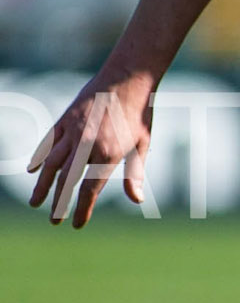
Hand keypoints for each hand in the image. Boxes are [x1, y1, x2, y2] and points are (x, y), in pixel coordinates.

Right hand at [26, 75, 155, 226]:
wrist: (127, 78)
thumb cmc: (139, 112)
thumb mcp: (143, 144)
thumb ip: (135, 173)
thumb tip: (136, 200)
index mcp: (109, 154)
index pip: (89, 189)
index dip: (82, 209)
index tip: (76, 225)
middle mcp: (87, 144)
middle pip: (66, 180)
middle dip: (59, 203)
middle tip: (54, 221)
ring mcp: (73, 131)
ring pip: (51, 163)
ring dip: (43, 186)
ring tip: (36, 202)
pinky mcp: (65, 120)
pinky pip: (48, 143)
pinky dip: (40, 159)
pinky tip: (34, 172)